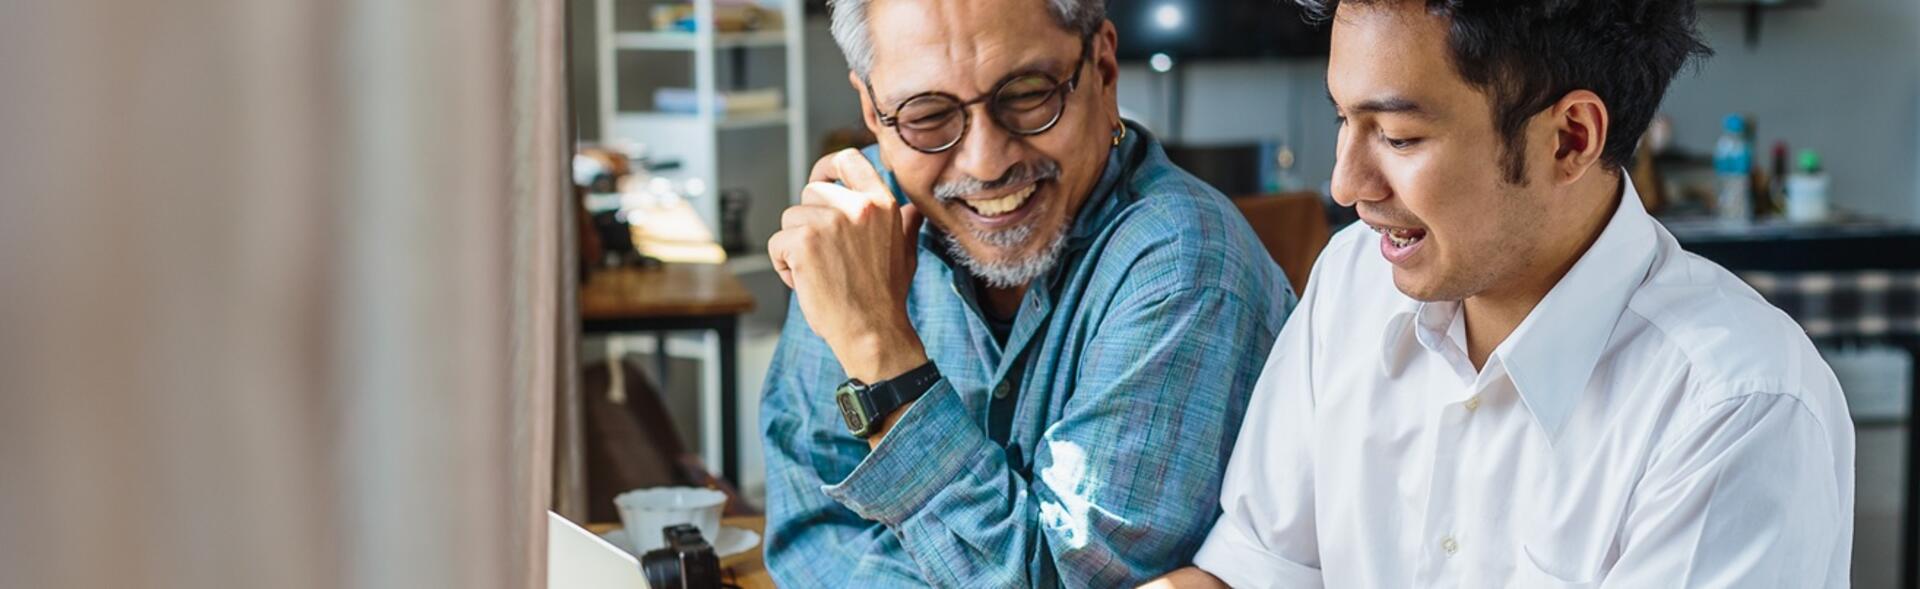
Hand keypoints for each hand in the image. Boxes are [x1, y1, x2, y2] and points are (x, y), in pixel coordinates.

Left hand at [768, 149, 927, 383]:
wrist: (872, 332)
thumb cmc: (886, 296)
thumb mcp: (905, 253)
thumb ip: (904, 225)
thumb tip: (912, 210)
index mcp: (882, 203)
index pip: (849, 159)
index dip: (828, 165)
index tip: (822, 178)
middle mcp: (856, 206)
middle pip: (811, 192)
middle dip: (809, 221)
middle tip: (826, 255)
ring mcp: (828, 221)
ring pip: (790, 219)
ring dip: (795, 245)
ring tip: (818, 272)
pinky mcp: (803, 242)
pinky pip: (777, 244)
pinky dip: (783, 265)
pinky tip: (805, 283)